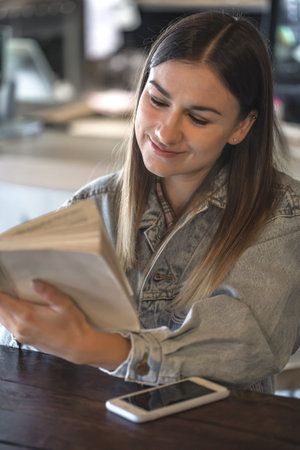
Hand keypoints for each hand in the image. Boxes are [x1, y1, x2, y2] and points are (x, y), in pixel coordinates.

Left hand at [0, 280, 130, 368]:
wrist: (77, 347)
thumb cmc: (73, 325)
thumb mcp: (65, 305)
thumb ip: (49, 293)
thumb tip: (34, 281)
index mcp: (27, 316)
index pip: (2, 301)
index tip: (1, 281)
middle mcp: (20, 327)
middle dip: (0, 296)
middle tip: (3, 284)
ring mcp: (20, 335)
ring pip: (1, 318)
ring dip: (1, 306)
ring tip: (5, 294)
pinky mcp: (23, 339)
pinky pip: (7, 324)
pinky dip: (4, 314)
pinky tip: (11, 308)